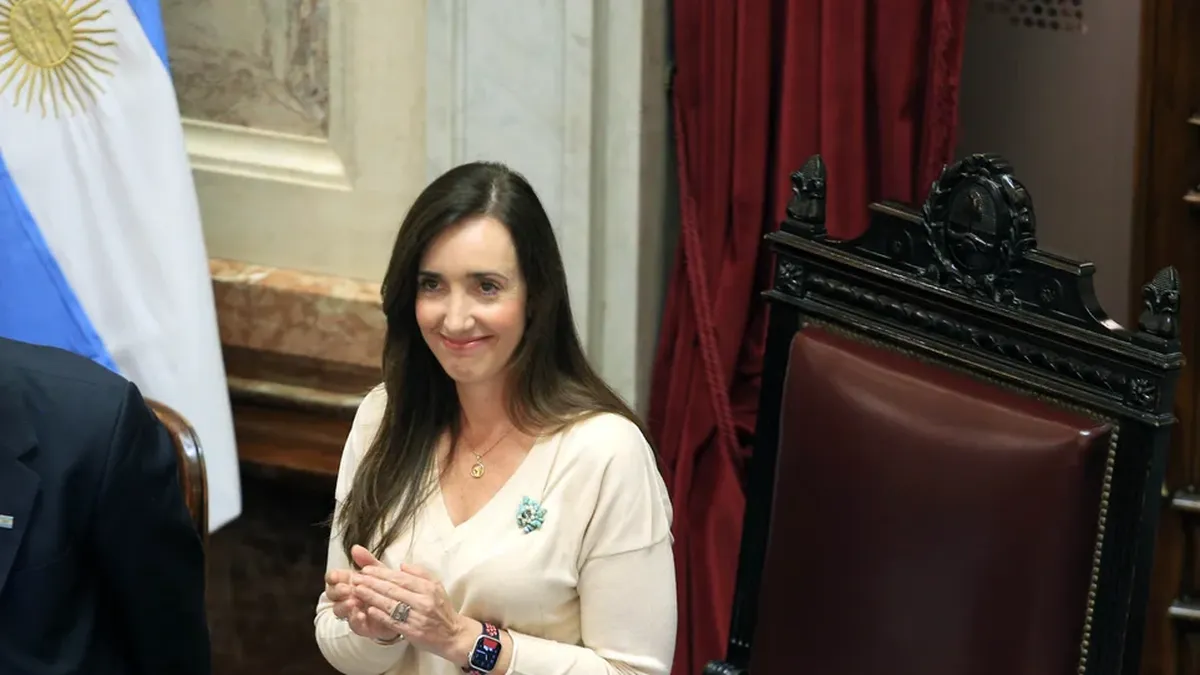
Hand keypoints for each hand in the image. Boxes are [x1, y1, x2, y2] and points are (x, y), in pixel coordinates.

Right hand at [324, 558, 404, 641]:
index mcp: (348, 581)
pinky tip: (360, 614)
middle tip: (347, 588)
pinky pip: (354, 625)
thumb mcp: (379, 571)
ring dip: (344, 606)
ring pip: (339, 610)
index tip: (335, 576)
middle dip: (337, 591)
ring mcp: (352, 612)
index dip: (332, 577)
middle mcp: (346, 597)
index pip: (333, 578)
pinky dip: (355, 620)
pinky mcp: (361, 626)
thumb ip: (367, 560)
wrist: (403, 607)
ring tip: (354, 602)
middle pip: (332, 594)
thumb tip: (355, 547)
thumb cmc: (386, 587)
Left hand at [350, 545, 477, 664]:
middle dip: (372, 582)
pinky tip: (368, 608)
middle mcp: (423, 601)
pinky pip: (392, 621)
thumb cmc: (442, 609)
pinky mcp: (412, 631)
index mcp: (428, 587)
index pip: (400, 578)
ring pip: (390, 604)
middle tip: (356, 577)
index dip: (382, 573)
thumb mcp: (437, 586)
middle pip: (393, 589)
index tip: (366, 569)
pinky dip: (380, 614)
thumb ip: (420, 573)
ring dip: (371, 596)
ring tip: (357, 590)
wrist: (453, 634)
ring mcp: (417, 617)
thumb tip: (402, 566)